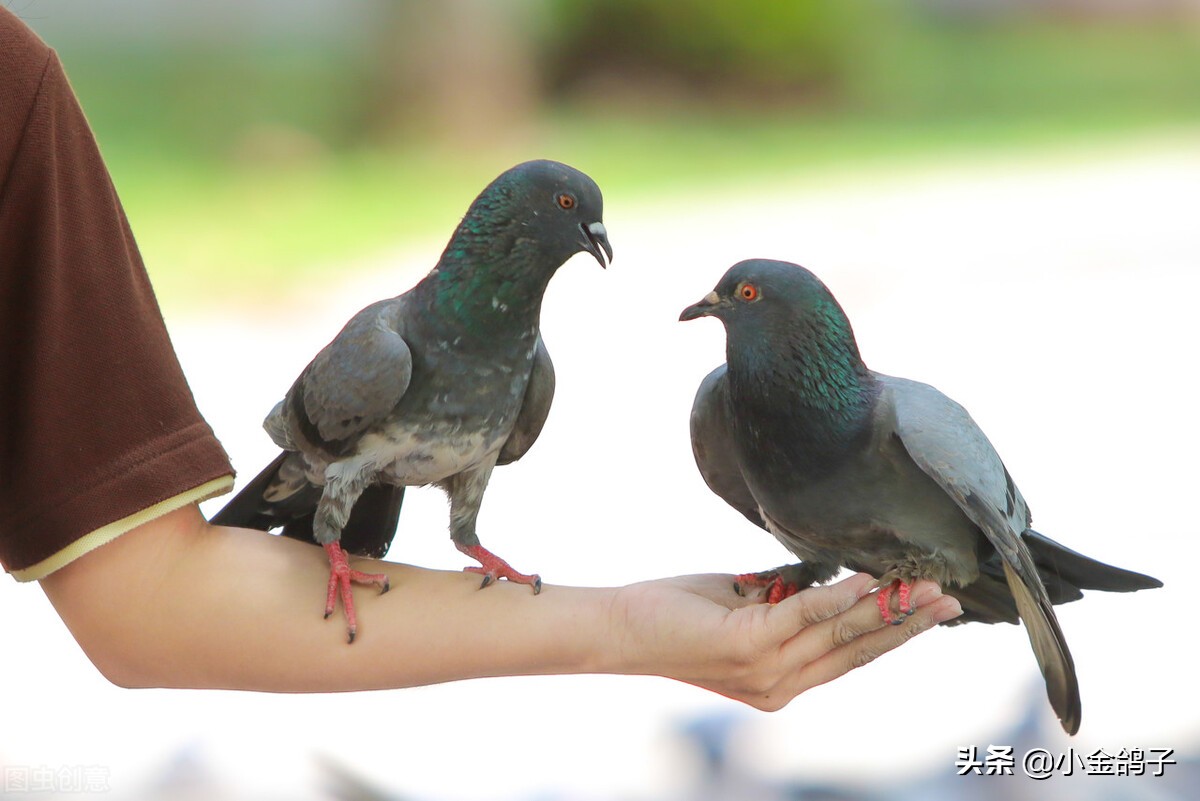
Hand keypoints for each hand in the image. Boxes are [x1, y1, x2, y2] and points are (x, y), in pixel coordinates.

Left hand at [606, 572, 960, 710]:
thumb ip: (784, 598)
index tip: (932, 610)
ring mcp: (764, 670)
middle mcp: (780, 685)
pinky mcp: (746, 646)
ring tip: (922, 586)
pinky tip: (867, 580)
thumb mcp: (742, 606)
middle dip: (907, 625)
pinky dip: (838, 597)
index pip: (850, 657)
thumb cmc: (677, 614)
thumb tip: (825, 573)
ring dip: (885, 609)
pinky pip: (803, 615)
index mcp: (782, 681)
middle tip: (949, 600)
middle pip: (858, 652)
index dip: (894, 634)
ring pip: (839, 635)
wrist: (620, 630)